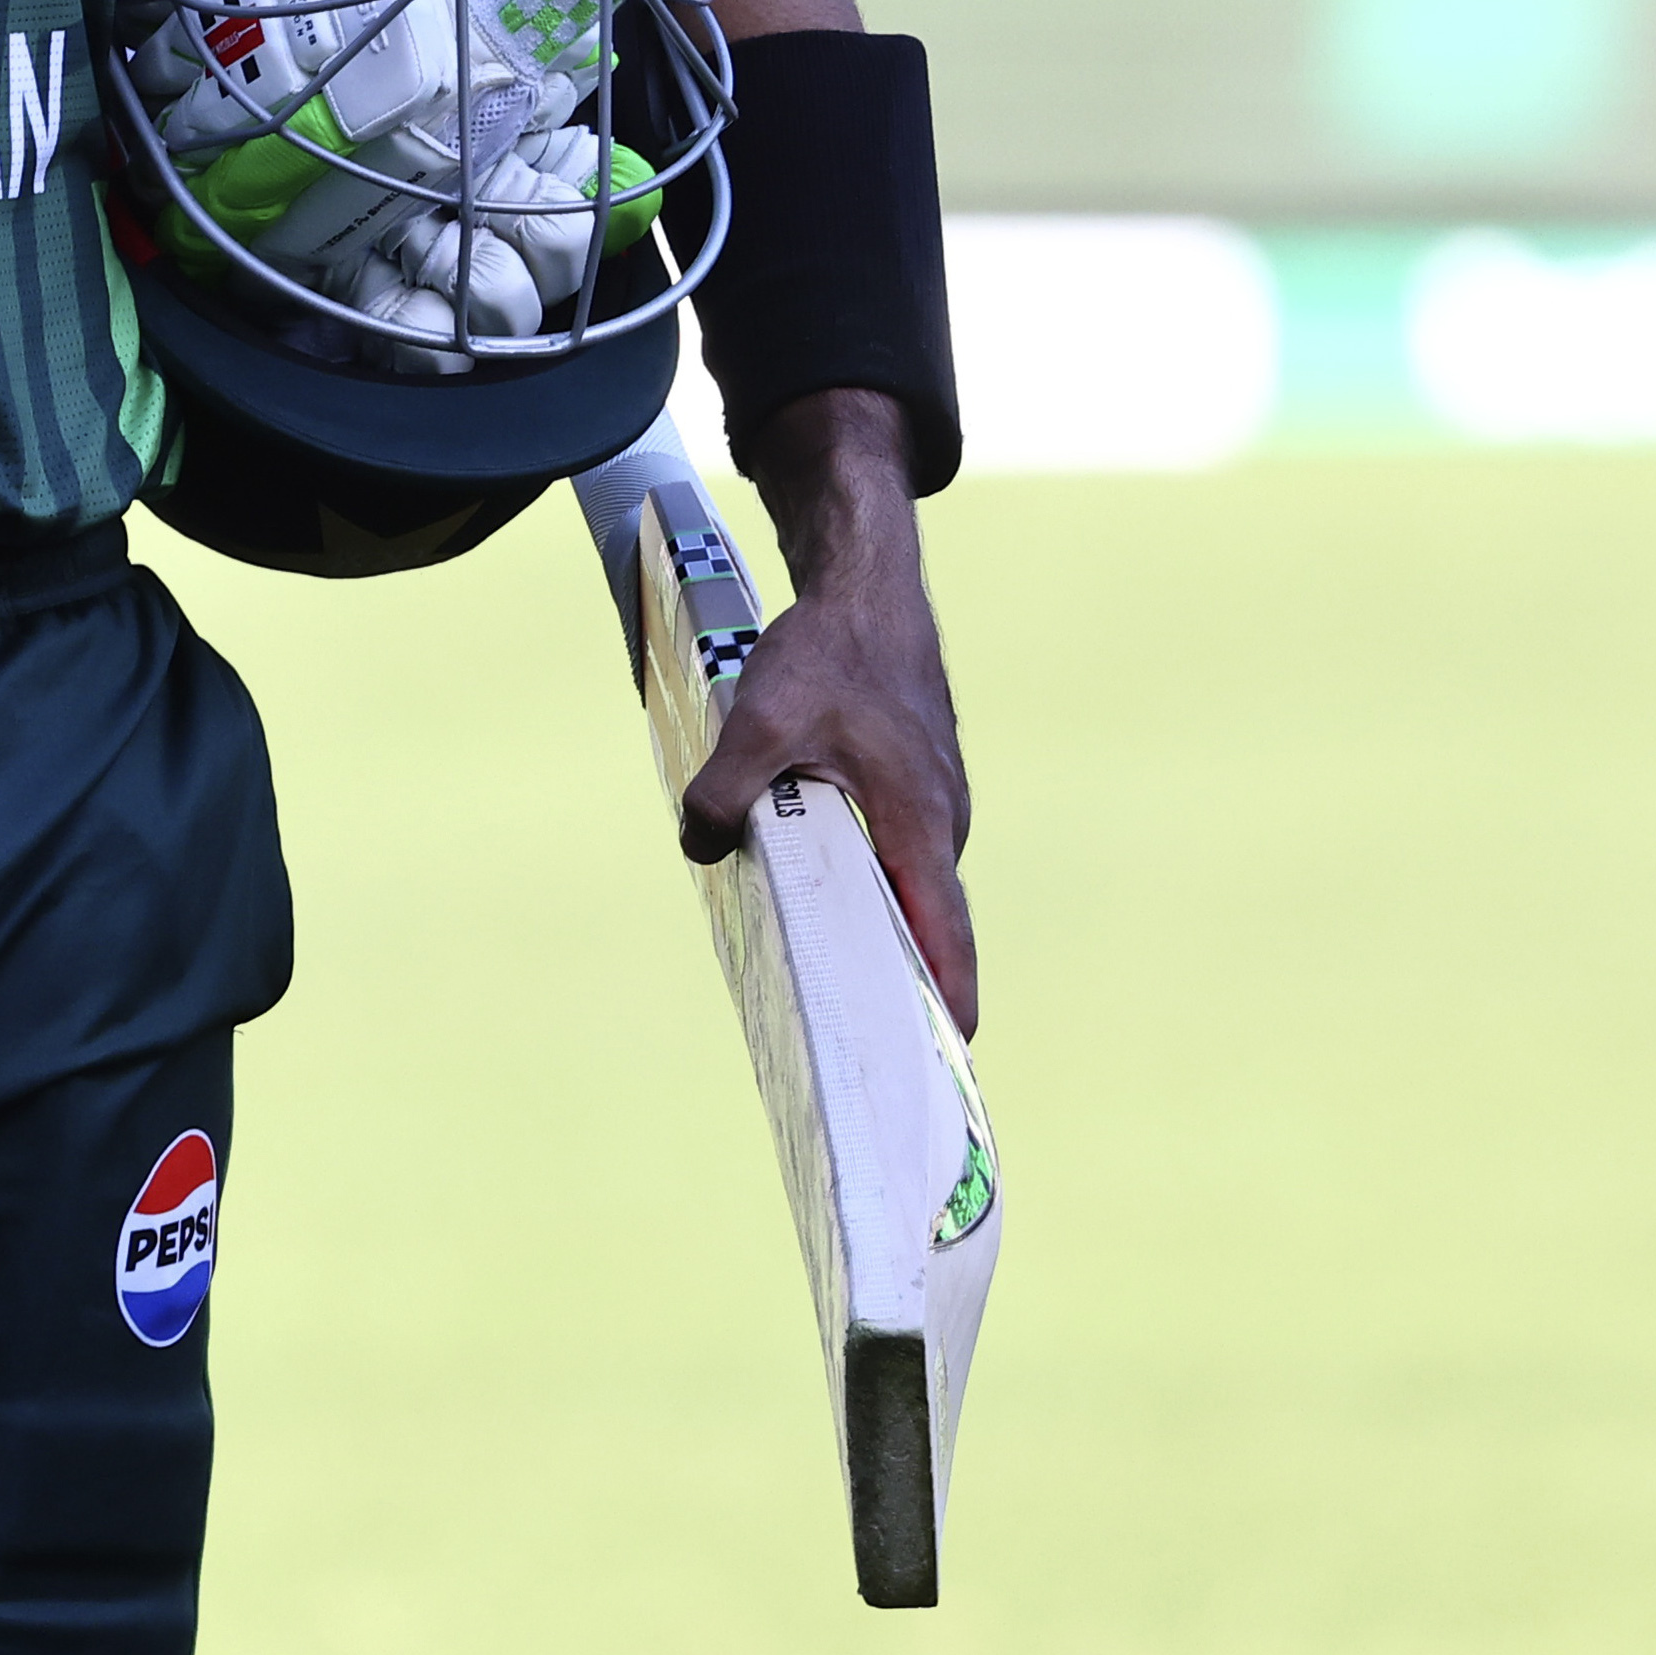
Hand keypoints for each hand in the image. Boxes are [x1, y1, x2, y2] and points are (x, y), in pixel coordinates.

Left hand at [708, 390, 978, 1032]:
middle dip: (910, 989)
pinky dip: (874, 890)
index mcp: (918, 821)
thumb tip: (701, 845)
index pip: (945, 931)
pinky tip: (827, 908)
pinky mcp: (918, 792)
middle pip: (933, 925)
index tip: (954, 1053)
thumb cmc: (831, 657)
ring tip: (848, 1001)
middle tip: (884, 1060)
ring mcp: (935, 808)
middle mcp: (941, 824)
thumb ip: (726, 792)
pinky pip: (898, 859)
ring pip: (910, 889)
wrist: (869, 594)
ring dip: (883, 936)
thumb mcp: (759, 720)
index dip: (948, 994)